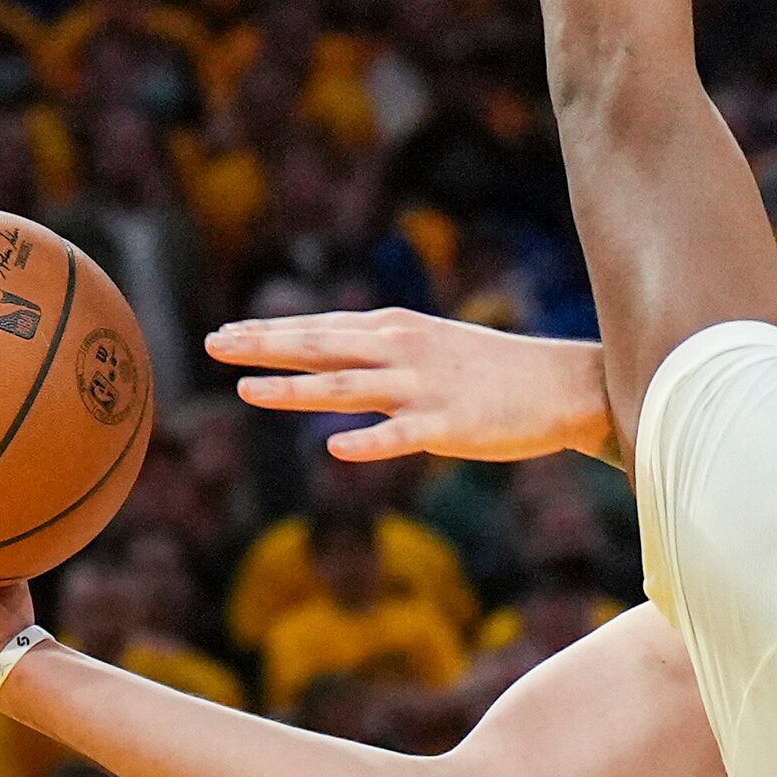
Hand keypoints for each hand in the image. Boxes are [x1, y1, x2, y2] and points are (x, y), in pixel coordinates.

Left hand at [206, 310, 613, 462]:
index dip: (270, 331)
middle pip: (322, 347)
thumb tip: (324, 356)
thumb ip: (379, 349)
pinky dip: (368, 442)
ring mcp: (425, 388)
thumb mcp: (430, 343)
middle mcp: (404, 351)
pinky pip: (401, 436)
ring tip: (246, 392)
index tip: (223, 333)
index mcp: (398, 329)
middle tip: (213, 345)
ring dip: (294, 390)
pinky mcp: (450, 426)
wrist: (562, 385)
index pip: (322, 327)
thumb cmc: (491, 369)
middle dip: (265, 347)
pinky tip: (334, 449)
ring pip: (347, 387)